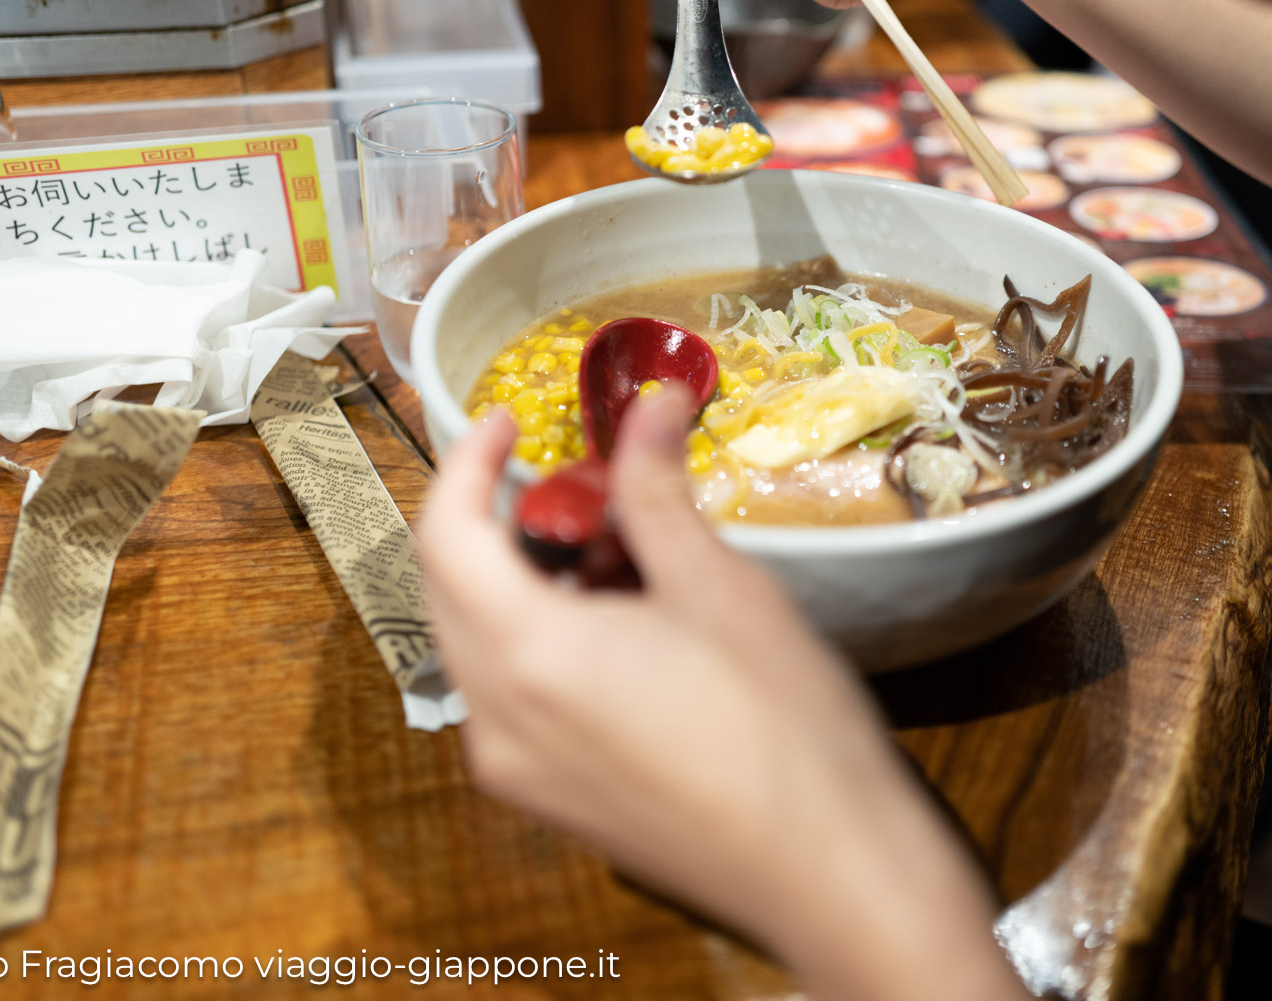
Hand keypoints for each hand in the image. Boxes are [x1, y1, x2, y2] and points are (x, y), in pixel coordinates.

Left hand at [418, 387, 1027, 1000]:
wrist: (827, 869)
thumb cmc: (781, 723)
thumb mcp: (718, 585)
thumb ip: (657, 490)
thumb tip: (649, 402)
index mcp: (527, 654)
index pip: (444, 535)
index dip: (467, 464)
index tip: (507, 420)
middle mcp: (495, 717)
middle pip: (451, 589)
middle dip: (498, 519)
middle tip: (575, 479)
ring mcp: (516, 769)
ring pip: (479, 645)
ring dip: (523, 582)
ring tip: (619, 555)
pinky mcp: (549, 800)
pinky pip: (511, 698)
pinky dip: (540, 642)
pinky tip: (624, 629)